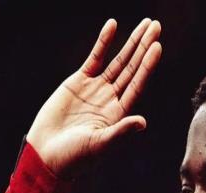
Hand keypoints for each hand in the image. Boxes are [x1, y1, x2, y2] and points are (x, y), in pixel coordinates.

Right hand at [27, 18, 161, 176]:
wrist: (47, 154)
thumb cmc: (75, 156)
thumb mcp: (100, 145)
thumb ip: (120, 131)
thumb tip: (143, 122)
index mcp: (119, 114)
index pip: (138, 85)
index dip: (148, 66)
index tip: (157, 47)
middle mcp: (111, 99)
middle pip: (132, 68)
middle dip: (144, 47)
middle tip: (157, 26)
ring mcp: (96, 89)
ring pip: (118, 61)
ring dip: (131, 43)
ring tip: (146, 24)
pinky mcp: (78, 83)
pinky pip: (94, 58)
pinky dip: (103, 42)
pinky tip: (112, 26)